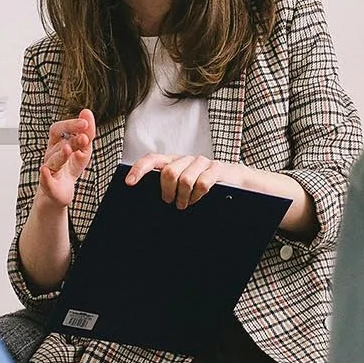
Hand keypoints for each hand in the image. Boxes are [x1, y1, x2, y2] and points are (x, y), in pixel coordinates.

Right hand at [37, 109, 94, 209]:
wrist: (60, 192)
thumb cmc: (71, 167)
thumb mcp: (83, 150)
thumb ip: (87, 133)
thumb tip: (86, 111)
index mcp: (59, 143)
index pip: (61, 128)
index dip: (72, 125)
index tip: (85, 123)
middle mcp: (52, 153)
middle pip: (56, 139)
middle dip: (70, 136)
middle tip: (82, 136)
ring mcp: (49, 169)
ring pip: (53, 159)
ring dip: (61, 154)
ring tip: (68, 150)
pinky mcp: (48, 185)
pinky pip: (44, 180)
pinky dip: (44, 176)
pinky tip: (45, 171)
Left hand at [124, 153, 247, 209]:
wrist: (234, 180)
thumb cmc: (202, 185)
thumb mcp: (183, 185)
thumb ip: (168, 187)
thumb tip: (144, 198)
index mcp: (173, 162)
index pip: (152, 159)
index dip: (139, 169)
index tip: (129, 182)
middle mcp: (186, 159)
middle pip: (169, 172)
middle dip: (167, 192)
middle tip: (170, 202)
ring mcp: (202, 162)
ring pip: (185, 180)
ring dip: (183, 197)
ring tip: (185, 204)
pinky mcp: (217, 169)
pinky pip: (203, 183)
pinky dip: (198, 196)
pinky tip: (198, 199)